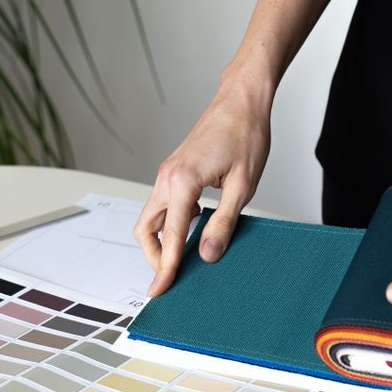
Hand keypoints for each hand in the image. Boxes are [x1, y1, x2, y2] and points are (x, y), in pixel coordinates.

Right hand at [134, 87, 270, 296]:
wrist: (242, 101)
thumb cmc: (246, 135)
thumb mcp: (243, 186)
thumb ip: (224, 223)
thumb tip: (207, 254)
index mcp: (182, 181)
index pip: (169, 236)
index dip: (165, 267)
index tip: (160, 290)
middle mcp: (167, 177)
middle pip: (146, 229)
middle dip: (154, 257)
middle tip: (170, 278)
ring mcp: (167, 173)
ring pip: (150, 217)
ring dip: (160, 241)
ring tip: (181, 259)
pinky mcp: (174, 171)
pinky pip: (162, 205)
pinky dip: (168, 224)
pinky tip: (193, 229)